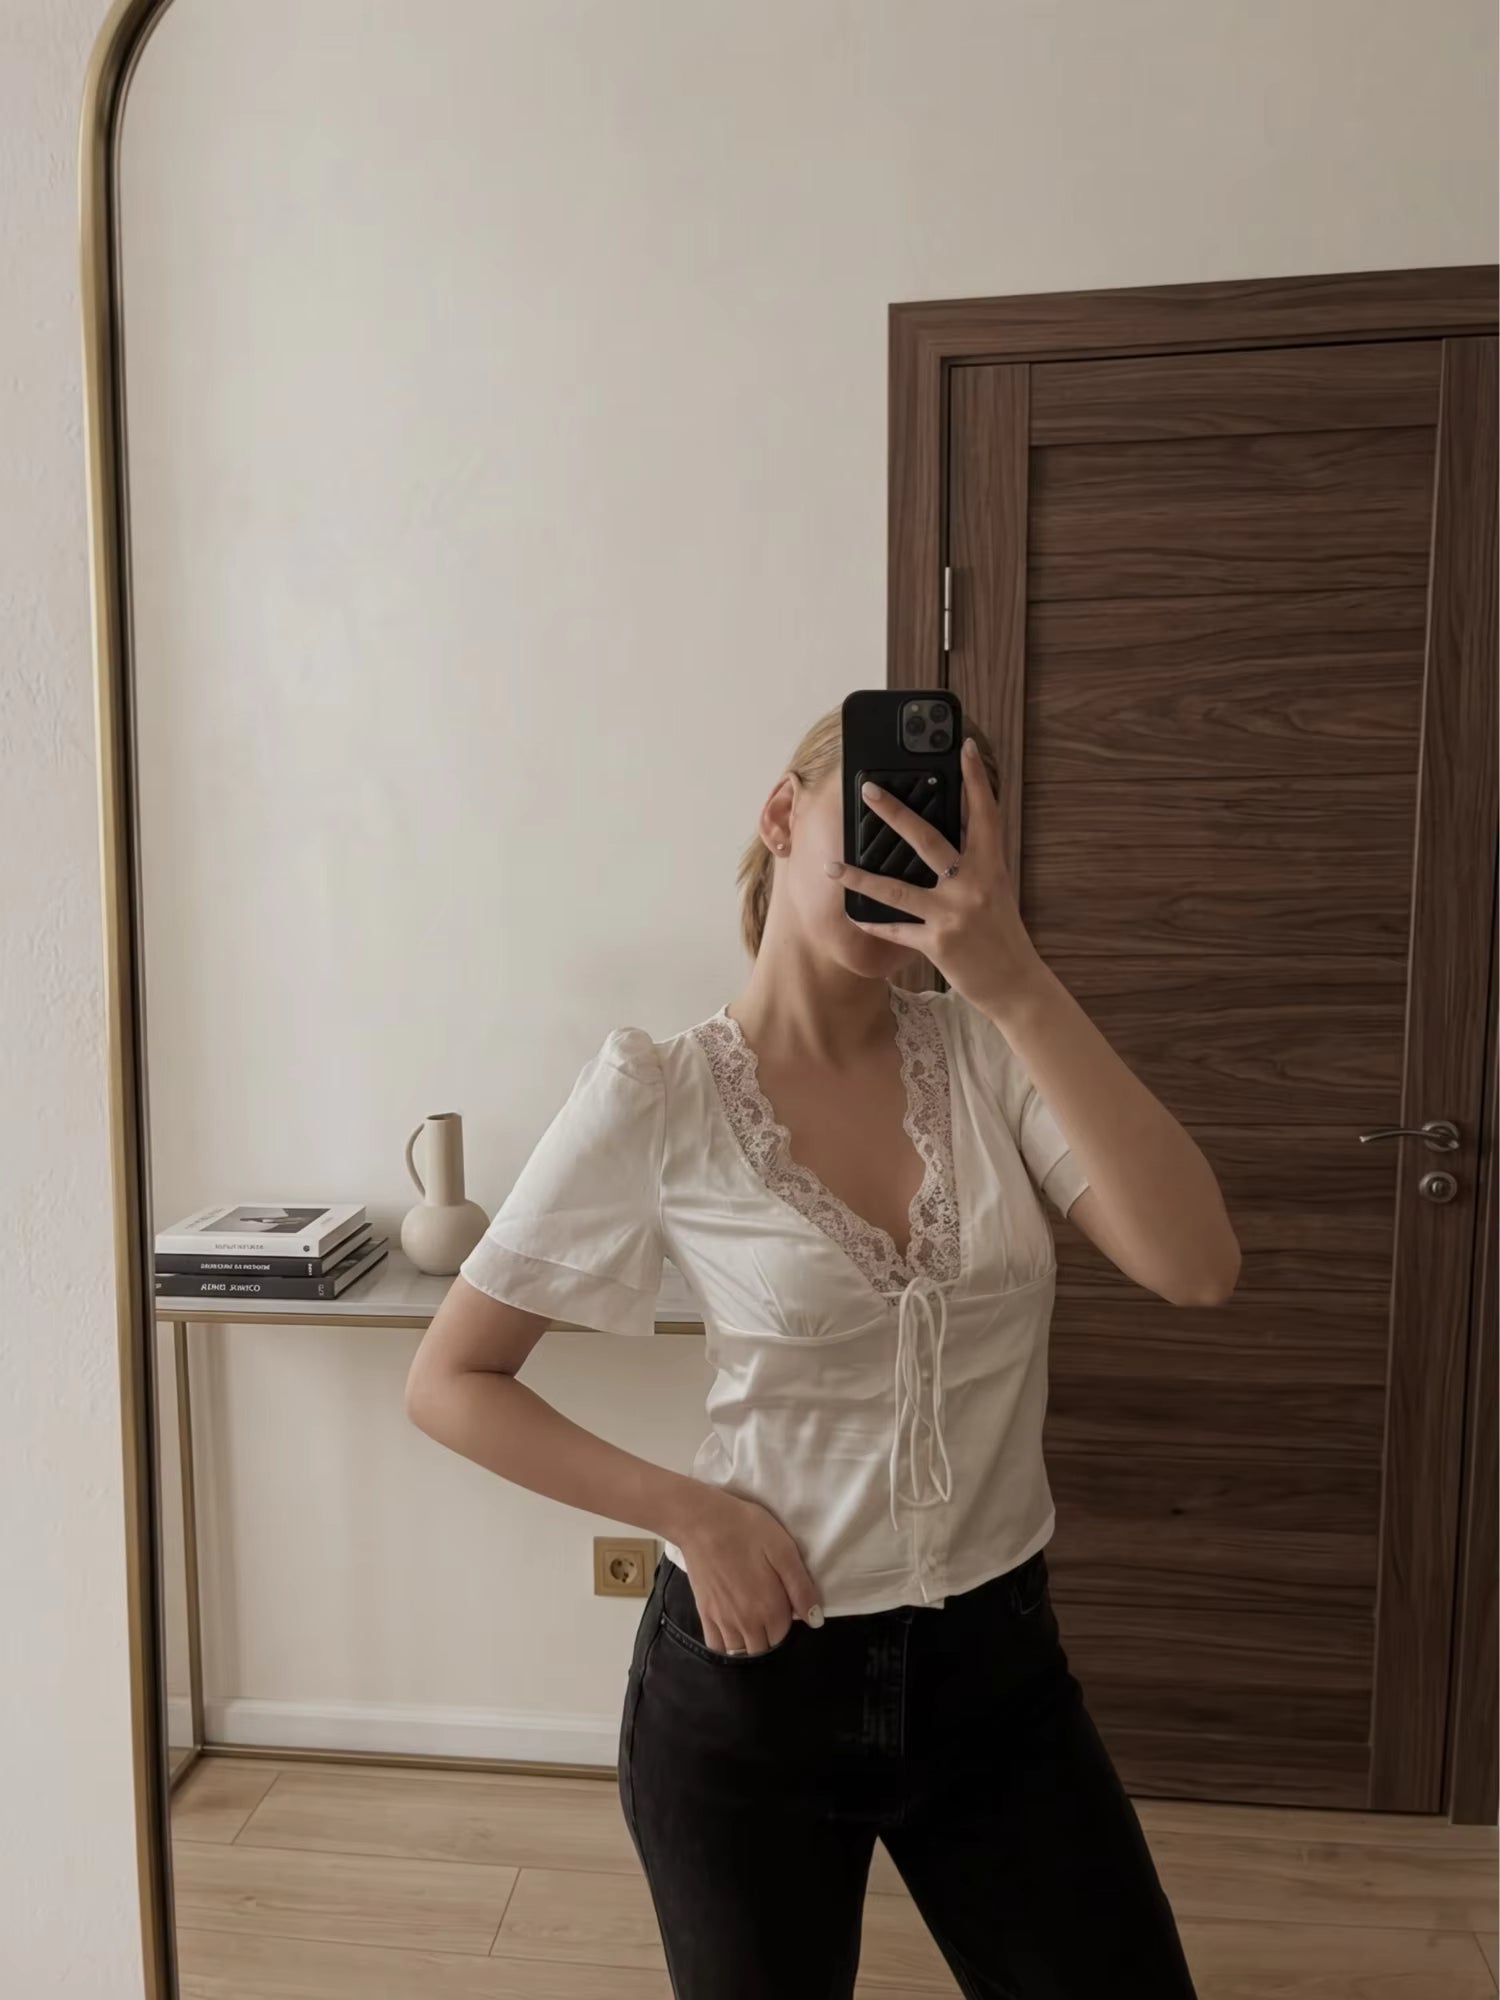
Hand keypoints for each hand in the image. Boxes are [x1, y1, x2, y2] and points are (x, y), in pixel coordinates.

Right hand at [672, 1487, 822, 1654]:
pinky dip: (725, 1645)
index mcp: (769, 1608)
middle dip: (769, 1633)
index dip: (786, 1618)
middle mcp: (746, 1623)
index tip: (781, 1599)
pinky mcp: (704, 1614)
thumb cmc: (747, 1530)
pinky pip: (716, 1645)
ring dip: (748, 1642)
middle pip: (763, 1647)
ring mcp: (722, 1621)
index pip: (783, 1633)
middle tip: (766, 1607)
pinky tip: (730, 1629)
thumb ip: (801, 1588)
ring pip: (740, 1651)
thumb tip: (815, 1620)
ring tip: (750, 1618)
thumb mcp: (784, 1550)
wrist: (702, 1521)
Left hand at [828, 735, 1039, 1011]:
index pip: (984, 814)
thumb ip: (973, 864)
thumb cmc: (1001, 934)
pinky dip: (873, 923)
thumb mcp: (995, 890)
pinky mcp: (938, 943)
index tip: (965, 748)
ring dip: (860, 878)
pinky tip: (853, 915)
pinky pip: (895, 929)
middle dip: (894, 812)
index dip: (976, 779)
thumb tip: (946, 835)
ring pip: (897, 889)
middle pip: (928, 839)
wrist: (1016, 984)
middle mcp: (972, 885)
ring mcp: (953, 914)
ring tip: (832, 867)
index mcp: (991, 866)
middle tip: (867, 790)